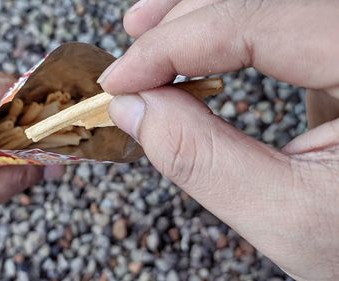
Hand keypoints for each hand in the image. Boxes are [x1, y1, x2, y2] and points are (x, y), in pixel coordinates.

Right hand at [100, 1, 338, 279]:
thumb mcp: (291, 216)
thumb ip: (205, 160)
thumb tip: (133, 107)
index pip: (257, 21)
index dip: (173, 45)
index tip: (120, 80)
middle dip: (181, 22)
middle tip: (130, 59)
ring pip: (266, 2)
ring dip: (198, 16)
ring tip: (147, 34)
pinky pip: (277, 21)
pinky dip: (225, 31)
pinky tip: (195, 48)